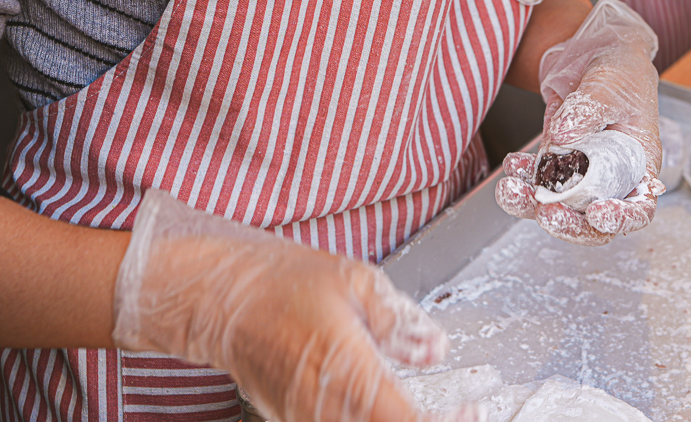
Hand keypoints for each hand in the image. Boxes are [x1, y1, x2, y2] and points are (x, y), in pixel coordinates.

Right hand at [112, 190, 473, 421]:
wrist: (220, 299)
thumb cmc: (282, 283)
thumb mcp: (355, 283)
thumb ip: (399, 322)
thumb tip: (434, 347)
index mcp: (349, 372)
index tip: (470, 411)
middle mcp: (327, 408)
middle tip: (458, 412)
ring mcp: (307, 419)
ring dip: (398, 421)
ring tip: (430, 408)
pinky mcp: (293, 420)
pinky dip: (371, 418)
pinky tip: (387, 405)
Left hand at [496, 0, 662, 245]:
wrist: (596, 51)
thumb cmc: (620, 69)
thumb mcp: (610, 83)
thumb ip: (588, 109)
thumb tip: (562, 137)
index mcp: (639, 163)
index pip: (639, 207)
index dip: (620, 219)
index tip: (598, 214)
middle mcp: (611, 176)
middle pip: (594, 221)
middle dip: (569, 223)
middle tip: (546, 212)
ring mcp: (581, 172)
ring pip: (559, 205)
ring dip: (531, 204)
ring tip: (511, 190)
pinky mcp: (556, 160)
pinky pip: (538, 180)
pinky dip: (522, 178)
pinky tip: (513, 165)